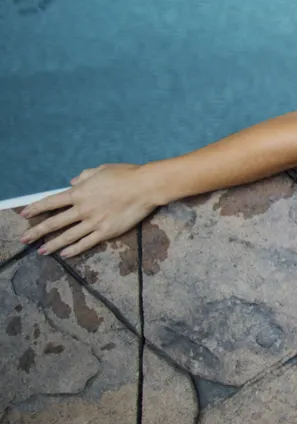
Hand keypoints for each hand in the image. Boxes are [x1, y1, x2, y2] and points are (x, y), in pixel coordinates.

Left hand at [19, 164, 159, 257]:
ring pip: (68, 236)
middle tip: (23, 239)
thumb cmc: (125, 174)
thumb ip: (84, 176)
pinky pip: (86, 242)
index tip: (24, 214)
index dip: (36, 208)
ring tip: (40, 251)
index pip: (51, 202)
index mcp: (80, 192)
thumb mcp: (102, 170)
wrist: (146, 187)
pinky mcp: (106, 232)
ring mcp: (93, 222)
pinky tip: (65, 254)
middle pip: (54, 222)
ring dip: (52, 244)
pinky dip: (74, 249)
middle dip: (37, 231)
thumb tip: (72, 181)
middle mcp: (82, 209)